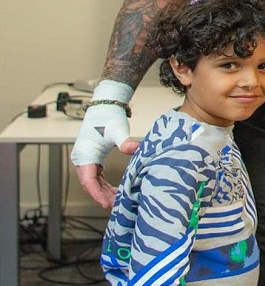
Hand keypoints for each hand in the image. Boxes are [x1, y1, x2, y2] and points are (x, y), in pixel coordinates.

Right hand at [70, 80, 137, 207]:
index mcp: (84, 155)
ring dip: (105, 192)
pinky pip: (98, 177)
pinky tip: (117, 191)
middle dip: (103, 196)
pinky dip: (106, 185)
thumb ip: (125, 142)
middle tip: (118, 206)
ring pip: (94, 182)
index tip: (107, 204)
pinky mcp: (94, 159)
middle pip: (91, 185)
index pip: (88, 181)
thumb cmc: (108, 117)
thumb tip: (134, 149)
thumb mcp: (117, 131)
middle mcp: (82, 159)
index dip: (97, 194)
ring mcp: (87, 159)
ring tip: (119, 201)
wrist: (105, 106)